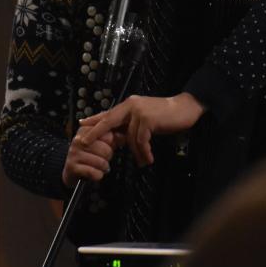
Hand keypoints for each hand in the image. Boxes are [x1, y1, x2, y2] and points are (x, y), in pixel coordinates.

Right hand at [62, 127, 117, 188]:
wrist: (71, 169)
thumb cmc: (87, 155)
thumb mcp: (99, 143)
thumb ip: (112, 138)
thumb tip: (122, 136)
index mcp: (85, 130)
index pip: (108, 135)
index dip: (111, 144)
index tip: (106, 147)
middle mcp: (78, 140)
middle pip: (106, 150)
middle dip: (108, 157)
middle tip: (102, 159)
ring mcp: (74, 153)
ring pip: (101, 162)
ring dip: (103, 168)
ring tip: (99, 167)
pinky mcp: (72, 166)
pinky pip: (94, 173)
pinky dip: (98, 175)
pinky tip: (95, 173)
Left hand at [77, 92, 205, 166]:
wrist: (184, 108)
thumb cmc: (166, 115)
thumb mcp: (145, 118)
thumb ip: (132, 124)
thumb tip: (119, 137)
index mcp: (129, 105)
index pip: (108, 113)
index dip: (94, 119)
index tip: (81, 124)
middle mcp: (131, 106)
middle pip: (109, 121)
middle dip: (95, 133)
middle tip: (83, 143)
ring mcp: (139, 112)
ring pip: (129, 138)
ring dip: (136, 152)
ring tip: (143, 161)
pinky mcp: (147, 119)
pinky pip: (141, 140)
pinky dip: (144, 151)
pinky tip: (149, 158)